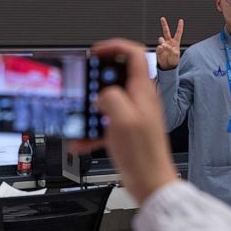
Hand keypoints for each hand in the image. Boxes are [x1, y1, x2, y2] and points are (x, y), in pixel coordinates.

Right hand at [69, 40, 177, 204]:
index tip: (96, 51)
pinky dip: (92, 130)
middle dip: (96, 80)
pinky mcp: (127, 131)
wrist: (151, 183)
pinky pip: (105, 123)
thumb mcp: (123, 119)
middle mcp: (140, 100)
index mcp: (143, 91)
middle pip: (118, 76)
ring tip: (80, 119)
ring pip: (108, 101)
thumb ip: (111, 96)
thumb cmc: (143, 154)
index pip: (134, 54)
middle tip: (83, 86)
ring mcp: (134, 115)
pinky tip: (82, 141)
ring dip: (91, 109)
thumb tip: (102, 92)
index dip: (115, 47)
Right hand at [156, 16, 183, 69]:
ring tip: (164, 47)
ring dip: (162, 42)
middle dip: (164, 24)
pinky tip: (161, 50)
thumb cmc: (174, 60)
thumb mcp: (176, 55)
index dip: (179, 26)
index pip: (178, 33)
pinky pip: (158, 47)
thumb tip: (163, 45)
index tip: (181, 20)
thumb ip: (170, 49)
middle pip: (166, 31)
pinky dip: (160, 48)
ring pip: (161, 39)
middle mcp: (169, 42)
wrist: (168, 67)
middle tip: (162, 18)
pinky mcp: (158, 50)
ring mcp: (163, 45)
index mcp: (176, 42)